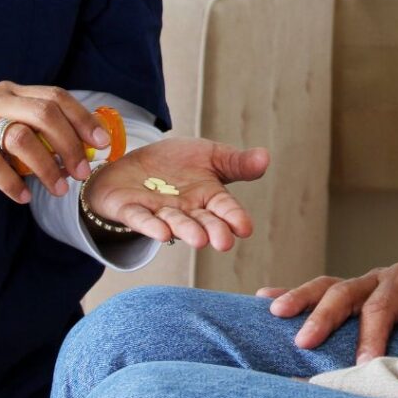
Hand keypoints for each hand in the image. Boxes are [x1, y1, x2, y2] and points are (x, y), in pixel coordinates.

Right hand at [0, 83, 109, 202]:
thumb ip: (22, 124)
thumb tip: (65, 147)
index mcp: (6, 92)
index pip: (55, 96)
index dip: (83, 118)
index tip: (102, 141)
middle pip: (46, 114)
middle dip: (72, 144)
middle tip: (84, 170)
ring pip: (24, 138)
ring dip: (48, 166)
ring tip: (59, 188)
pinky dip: (14, 184)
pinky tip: (22, 196)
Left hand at [83, 137, 269, 249]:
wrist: (136, 162)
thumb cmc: (177, 163)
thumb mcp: (210, 155)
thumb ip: (236, 161)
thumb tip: (266, 157)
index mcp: (208, 197)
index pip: (225, 208)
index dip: (234, 217)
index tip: (245, 228)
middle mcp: (186, 210)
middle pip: (202, 221)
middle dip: (212, 230)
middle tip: (223, 242)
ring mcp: (159, 211)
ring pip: (174, 222)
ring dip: (185, 230)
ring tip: (198, 239)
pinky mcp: (132, 210)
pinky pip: (141, 219)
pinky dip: (150, 226)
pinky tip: (161, 233)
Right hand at [257, 262, 397, 362]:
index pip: (381, 306)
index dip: (371, 335)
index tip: (364, 363)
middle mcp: (378, 277)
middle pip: (345, 290)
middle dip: (324, 315)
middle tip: (305, 341)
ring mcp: (361, 283)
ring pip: (326, 285)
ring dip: (299, 298)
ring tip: (274, 311)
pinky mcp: (350, 294)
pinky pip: (320, 291)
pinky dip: (293, 293)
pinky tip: (266, 299)